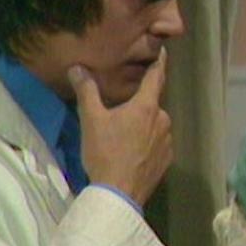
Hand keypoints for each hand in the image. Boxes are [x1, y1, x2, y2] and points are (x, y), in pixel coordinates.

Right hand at [67, 48, 172, 205]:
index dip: (159, 62)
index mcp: (146, 106)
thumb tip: (77, 67)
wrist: (119, 193)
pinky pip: (158, 144)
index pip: (156, 76)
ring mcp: (168, 141)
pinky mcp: (167, 160)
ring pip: (155, 125)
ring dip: (143, 125)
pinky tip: (133, 152)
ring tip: (123, 136)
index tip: (163, 51)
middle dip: (139, 105)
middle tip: (121, 111)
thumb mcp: (91, 119)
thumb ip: (86, 91)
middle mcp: (163, 120)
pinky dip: (148, 143)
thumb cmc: (105, 152)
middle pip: (152, 104)